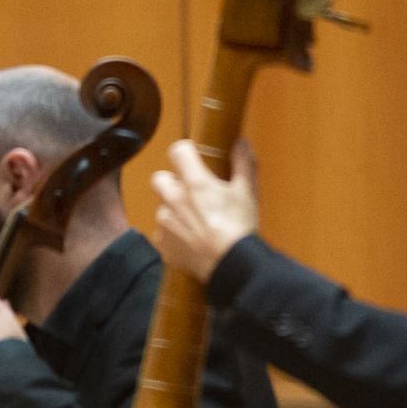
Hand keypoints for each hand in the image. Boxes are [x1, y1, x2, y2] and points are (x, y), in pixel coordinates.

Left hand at [153, 138, 259, 281]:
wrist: (229, 265)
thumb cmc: (239, 227)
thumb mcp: (247, 192)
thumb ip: (243, 163)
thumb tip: (241, 142)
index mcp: (193, 182)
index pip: (177, 150)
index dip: (185, 152)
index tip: (193, 159)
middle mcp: (172, 199)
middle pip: (160, 178)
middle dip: (172, 182)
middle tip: (192, 193)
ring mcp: (163, 222)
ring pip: (161, 207)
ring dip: (174, 210)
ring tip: (197, 221)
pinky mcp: (161, 243)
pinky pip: (162, 232)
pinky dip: (173, 233)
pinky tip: (191, 239)